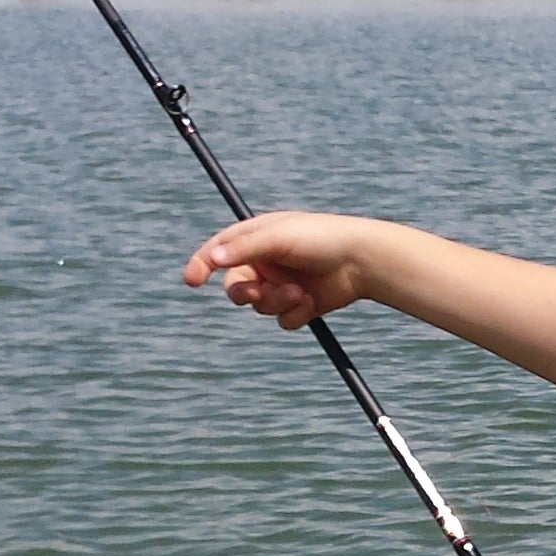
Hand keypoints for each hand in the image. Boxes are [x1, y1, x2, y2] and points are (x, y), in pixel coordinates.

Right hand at [181, 213, 389, 331]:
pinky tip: (312, 300)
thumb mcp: (280, 236)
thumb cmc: (322, 238)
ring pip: (259, 306)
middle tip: (257, 293)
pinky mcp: (299, 306)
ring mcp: (282, 285)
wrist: (364, 261)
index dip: (201, 264)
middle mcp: (267, 262)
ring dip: (274, 302)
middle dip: (245, 292)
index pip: (219, 252)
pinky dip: (293, 313)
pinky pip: (282, 320)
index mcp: (258, 239)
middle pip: (235, 286)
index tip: (192, 280)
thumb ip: (245, 247)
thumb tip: (214, 257)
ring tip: (298, 293)